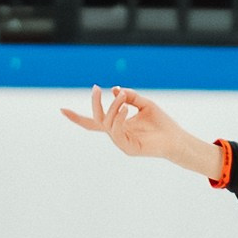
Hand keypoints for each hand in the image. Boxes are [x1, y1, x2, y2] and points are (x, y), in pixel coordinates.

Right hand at [61, 85, 223, 180]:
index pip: (94, 122)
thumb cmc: (162, 123)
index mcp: (118, 125)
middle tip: (96, 88)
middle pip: (96, 120)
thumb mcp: (144, 104)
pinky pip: (117, 131)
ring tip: (123, 97)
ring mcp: (121, 142)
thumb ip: (129, 96)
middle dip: (94, 104)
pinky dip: (119, 117)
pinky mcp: (128, 148)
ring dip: (112, 107)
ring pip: (107, 123)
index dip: (77, 117)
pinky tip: (125, 108)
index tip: (61, 110)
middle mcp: (117, 134)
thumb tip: (114, 89)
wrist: (176, 138)